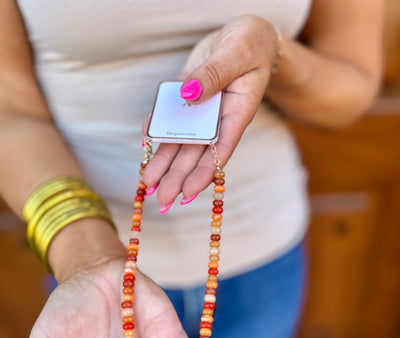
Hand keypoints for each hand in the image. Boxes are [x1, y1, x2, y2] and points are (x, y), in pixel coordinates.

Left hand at [143, 14, 278, 207]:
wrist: (245, 34)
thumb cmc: (250, 43)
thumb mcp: (237, 54)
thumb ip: (214, 75)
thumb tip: (188, 94)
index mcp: (237, 114)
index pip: (221, 150)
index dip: (204, 173)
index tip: (187, 193)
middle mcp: (217, 118)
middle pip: (196, 153)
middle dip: (178, 177)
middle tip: (162, 200)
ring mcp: (200, 110)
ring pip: (180, 141)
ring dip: (164, 163)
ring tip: (148, 184)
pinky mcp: (186, 98)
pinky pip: (170, 118)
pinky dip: (157, 130)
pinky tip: (145, 145)